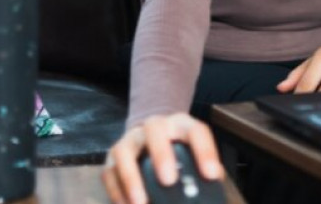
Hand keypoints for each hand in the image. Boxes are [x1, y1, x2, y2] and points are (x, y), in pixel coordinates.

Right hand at [101, 113, 221, 203]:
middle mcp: (154, 126)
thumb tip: (211, 196)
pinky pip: (109, 173)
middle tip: (169, 181)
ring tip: (140, 202)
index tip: (211, 175)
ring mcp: (129, 140)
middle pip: (155, 129)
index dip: (204, 151)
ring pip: (124, 151)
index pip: (195, 131)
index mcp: (181, 125)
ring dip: (131, 178)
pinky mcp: (112, 158)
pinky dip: (116, 192)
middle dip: (161, 154)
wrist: (151, 135)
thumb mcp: (194, 155)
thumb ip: (202, 174)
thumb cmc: (179, 152)